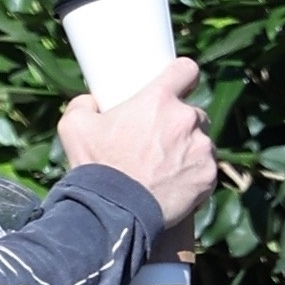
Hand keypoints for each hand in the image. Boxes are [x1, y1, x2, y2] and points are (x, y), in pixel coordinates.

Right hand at [58, 58, 217, 230]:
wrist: (115, 213)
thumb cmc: (97, 169)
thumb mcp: (75, 127)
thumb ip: (83, 105)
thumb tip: (90, 102)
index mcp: (158, 99)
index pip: (186, 70)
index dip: (182, 77)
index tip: (177, 86)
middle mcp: (186, 119)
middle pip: (194, 113)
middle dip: (181, 125)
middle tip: (159, 143)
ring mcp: (202, 149)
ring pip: (203, 143)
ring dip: (190, 151)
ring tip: (166, 169)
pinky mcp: (209, 177)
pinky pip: (207, 170)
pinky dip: (195, 177)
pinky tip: (176, 187)